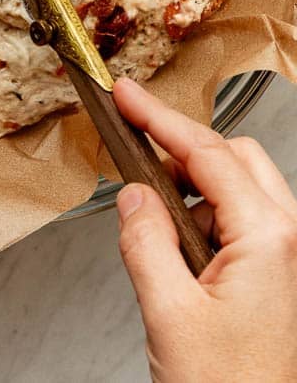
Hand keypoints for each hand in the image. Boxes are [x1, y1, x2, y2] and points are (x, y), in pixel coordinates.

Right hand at [113, 78, 296, 382]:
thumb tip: (132, 196)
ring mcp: (286, 261)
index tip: (125, 94)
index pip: (208, 154)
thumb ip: (145, 241)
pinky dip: (202, 213)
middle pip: (236, 157)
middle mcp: (289, 243)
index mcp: (270, 240)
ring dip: (192, 182)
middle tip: (130, 135)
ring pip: (241, 188)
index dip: (159, 117)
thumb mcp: (168, 312)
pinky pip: (240, 221)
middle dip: (182, 143)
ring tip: (148, 207)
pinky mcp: (276, 280)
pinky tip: (173, 240)